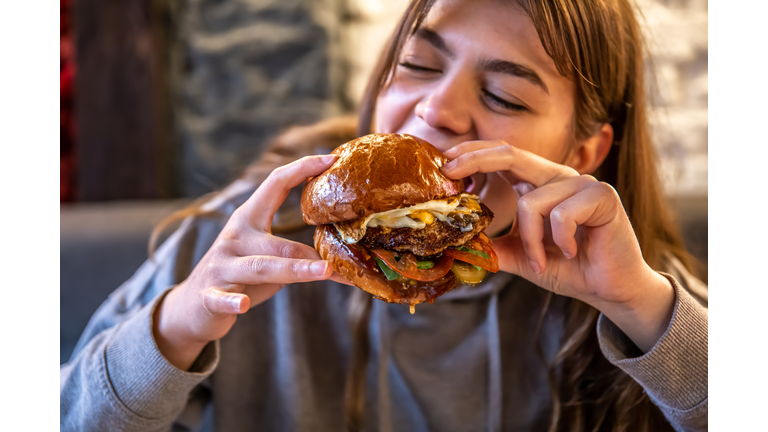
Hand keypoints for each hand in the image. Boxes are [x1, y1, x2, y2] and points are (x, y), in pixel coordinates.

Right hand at [154, 155, 349, 369]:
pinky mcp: (209, 295)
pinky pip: (222, 298)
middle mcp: (235, 237)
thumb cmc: (240, 274)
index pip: (276, 183)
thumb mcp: (267, 256)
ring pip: (260, 267)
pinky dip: (232, 301)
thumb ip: (296, 251)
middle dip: (310, 252)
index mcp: (249, 218)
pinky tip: (244, 304)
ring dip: (294, 270)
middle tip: (342, 258)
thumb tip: (343, 253)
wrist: (193, 306)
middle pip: (277, 242)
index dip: (303, 168)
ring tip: (323, 272)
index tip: (332, 158)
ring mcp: (221, 266)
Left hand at [442, 141, 674, 351]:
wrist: (609, 288)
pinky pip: (561, 215)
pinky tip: (571, 252)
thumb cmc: (568, 267)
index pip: (501, 157)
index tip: (443, 166)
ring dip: (530, 241)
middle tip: (449, 173)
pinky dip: (558, 241)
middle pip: (510, 153)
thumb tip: (458, 244)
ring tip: (541, 262)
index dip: (471, 155)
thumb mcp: (522, 257)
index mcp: (538, 184)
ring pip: (532, 202)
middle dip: (475, 160)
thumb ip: (494, 247)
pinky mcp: (602, 195)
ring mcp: (581, 182)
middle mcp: (557, 176)